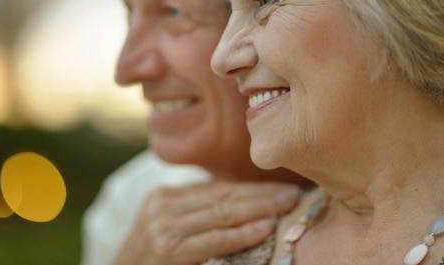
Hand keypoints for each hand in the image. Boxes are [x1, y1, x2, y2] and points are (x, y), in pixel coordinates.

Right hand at [111, 180, 300, 264]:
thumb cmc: (150, 259)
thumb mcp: (167, 227)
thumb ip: (195, 213)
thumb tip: (241, 202)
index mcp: (165, 196)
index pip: (218, 188)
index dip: (251, 188)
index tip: (280, 187)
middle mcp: (163, 206)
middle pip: (223, 196)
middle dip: (261, 195)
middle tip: (292, 193)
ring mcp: (163, 227)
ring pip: (222, 213)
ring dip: (259, 209)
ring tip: (286, 205)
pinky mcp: (169, 249)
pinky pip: (214, 240)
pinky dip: (241, 234)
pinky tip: (265, 228)